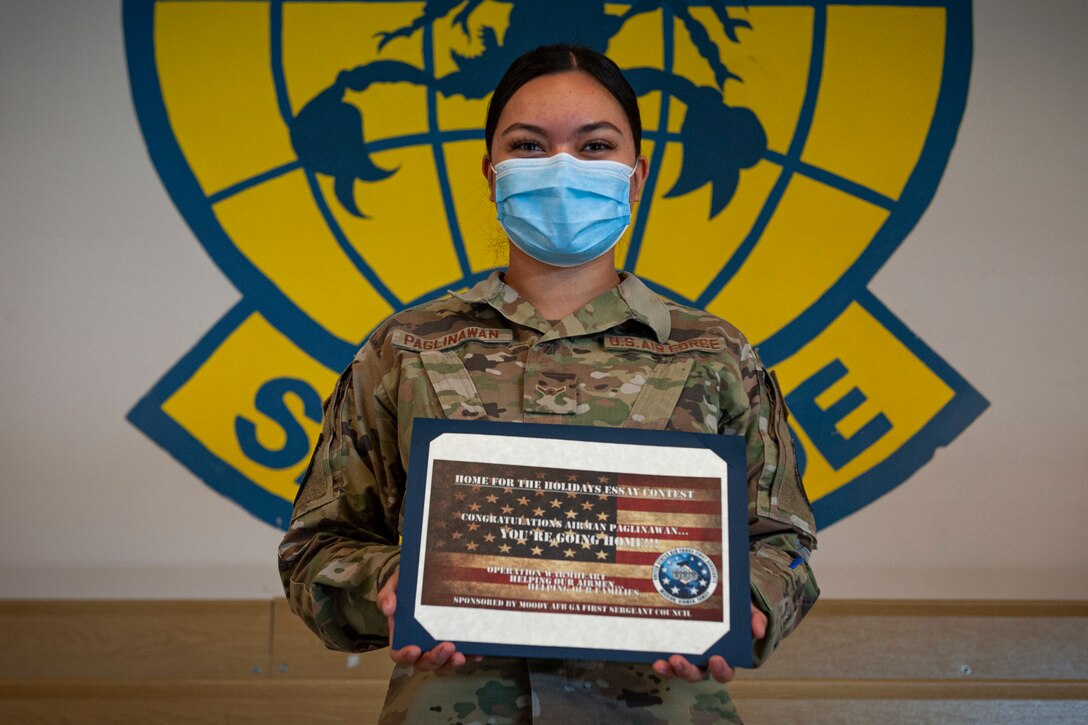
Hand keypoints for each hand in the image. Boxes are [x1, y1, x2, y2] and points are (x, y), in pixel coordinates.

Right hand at [377, 567, 478, 672]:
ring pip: (444, 663)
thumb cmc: (410, 583)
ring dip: (452, 663)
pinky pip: (464, 653)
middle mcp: (421, 642)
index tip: (415, 649)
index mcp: (403, 633)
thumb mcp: (396, 583)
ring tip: (462, 655)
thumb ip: (387, 595)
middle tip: (448, 647)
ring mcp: (440, 642)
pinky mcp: (457, 639)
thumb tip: (388, 609)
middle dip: (435, 659)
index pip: (400, 653)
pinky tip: (478, 653)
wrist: (429, 573)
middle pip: (425, 662)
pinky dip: (471, 655)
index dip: (406, 656)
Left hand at [651, 604, 767, 682]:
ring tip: (662, 662)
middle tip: (679, 660)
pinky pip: (664, 659)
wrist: (714, 596)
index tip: (716, 659)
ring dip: (670, 669)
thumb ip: (755, 618)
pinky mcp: (671, 647)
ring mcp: (686, 655)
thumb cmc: (732, 610)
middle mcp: (703, 661)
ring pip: (678, 670)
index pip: (724, 671)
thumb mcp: (746, 610)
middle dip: (687, 670)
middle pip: (696, 674)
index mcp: (724, 656)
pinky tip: (652, 656)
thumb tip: (758, 631)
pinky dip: (659, 661)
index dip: (721, 669)